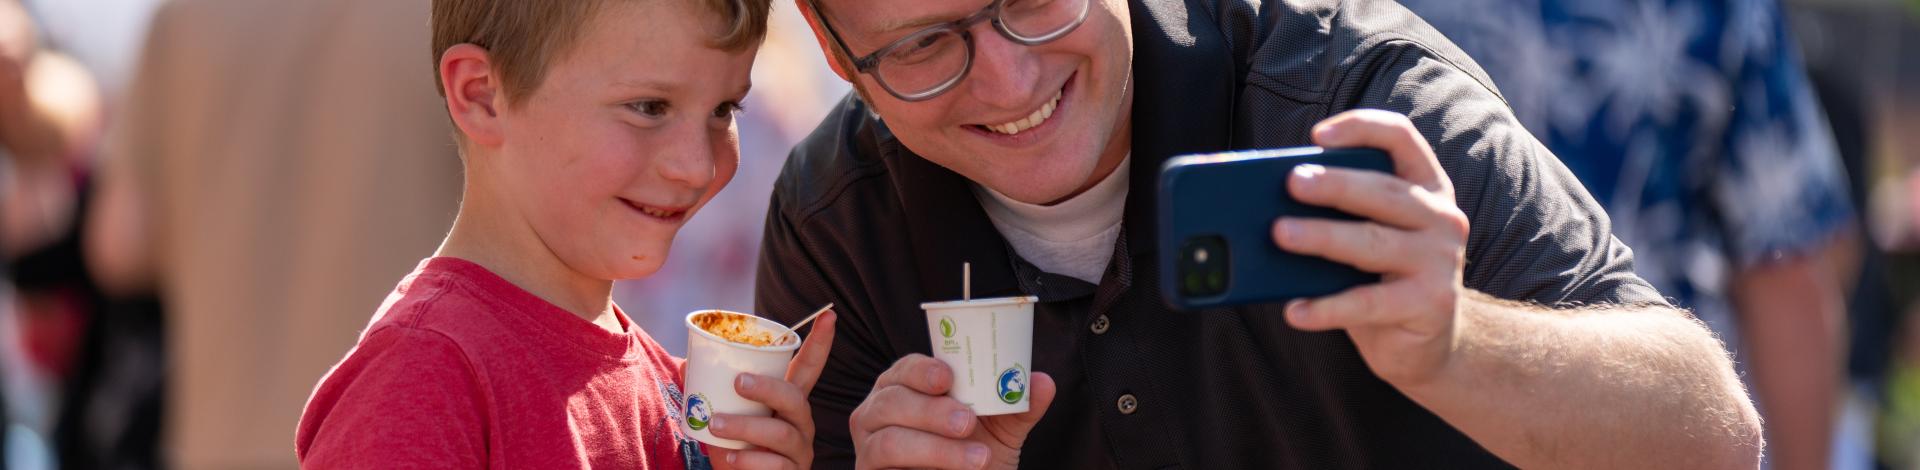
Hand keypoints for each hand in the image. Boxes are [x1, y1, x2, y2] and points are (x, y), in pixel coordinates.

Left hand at [707, 311, 837, 469]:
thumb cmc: (735, 446)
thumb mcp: (724, 415)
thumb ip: (710, 391)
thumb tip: (687, 364)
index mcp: (787, 399)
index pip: (809, 366)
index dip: (820, 342)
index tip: (829, 314)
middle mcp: (800, 420)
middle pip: (794, 397)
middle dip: (767, 387)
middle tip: (738, 382)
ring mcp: (800, 448)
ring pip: (780, 433)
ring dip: (745, 427)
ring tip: (715, 424)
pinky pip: (775, 465)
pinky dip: (749, 460)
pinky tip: (730, 458)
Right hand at [849, 354, 1056, 469]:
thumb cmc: (973, 454)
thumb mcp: (1002, 430)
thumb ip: (1020, 405)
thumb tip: (1042, 381)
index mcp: (907, 386)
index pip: (905, 367)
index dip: (922, 369)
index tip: (948, 378)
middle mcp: (880, 409)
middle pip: (892, 399)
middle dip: (931, 410)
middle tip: (968, 420)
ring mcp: (869, 443)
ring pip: (890, 438)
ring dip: (936, 448)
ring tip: (978, 457)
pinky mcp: (868, 469)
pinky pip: (883, 463)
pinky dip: (926, 463)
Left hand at [1271, 109, 1470, 386]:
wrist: (1428, 344)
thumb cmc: (1382, 279)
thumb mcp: (1367, 236)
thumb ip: (1338, 215)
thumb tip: (1270, 208)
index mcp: (1426, 186)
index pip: (1401, 138)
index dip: (1361, 128)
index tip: (1317, 135)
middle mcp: (1441, 217)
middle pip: (1383, 191)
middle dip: (1335, 184)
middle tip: (1291, 182)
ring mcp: (1440, 261)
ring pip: (1372, 242)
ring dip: (1323, 237)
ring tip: (1280, 234)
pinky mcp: (1430, 303)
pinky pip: (1368, 303)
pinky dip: (1326, 307)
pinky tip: (1294, 310)